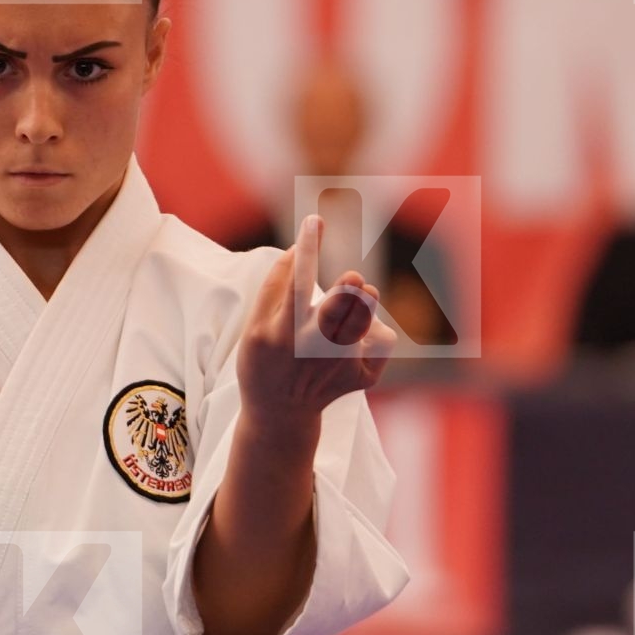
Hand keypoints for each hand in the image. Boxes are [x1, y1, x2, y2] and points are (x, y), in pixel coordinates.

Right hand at [236, 214, 397, 418]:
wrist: (281, 414)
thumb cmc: (265, 360)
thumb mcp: (254, 327)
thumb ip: (275, 287)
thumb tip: (298, 248)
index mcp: (281, 332)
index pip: (297, 281)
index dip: (309, 247)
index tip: (316, 220)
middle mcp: (312, 348)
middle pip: (338, 310)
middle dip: (349, 290)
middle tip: (352, 278)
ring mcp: (340, 365)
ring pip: (364, 323)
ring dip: (365, 301)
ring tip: (359, 292)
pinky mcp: (362, 378)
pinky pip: (380, 342)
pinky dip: (373, 332)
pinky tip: (359, 336)